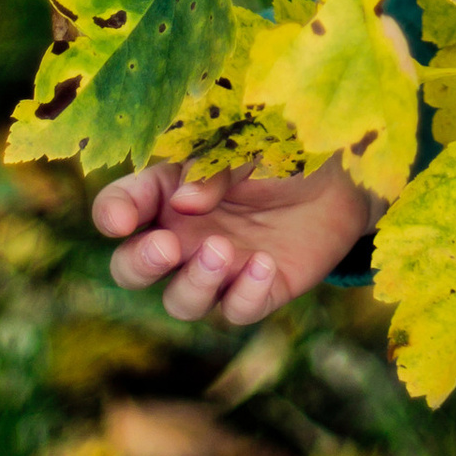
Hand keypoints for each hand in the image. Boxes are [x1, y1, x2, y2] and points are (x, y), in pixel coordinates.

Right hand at [93, 152, 377, 326]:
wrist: (343, 174)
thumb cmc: (283, 149)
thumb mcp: (247, 145)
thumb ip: (214, 170)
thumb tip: (184, 202)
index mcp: (169, 191)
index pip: (122, 207)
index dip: (113, 215)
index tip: (120, 221)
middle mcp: (185, 235)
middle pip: (133, 269)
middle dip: (140, 264)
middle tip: (166, 246)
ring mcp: (220, 268)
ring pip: (182, 301)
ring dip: (194, 282)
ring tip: (222, 250)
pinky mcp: (258, 291)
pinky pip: (236, 310)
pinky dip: (244, 295)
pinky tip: (264, 264)